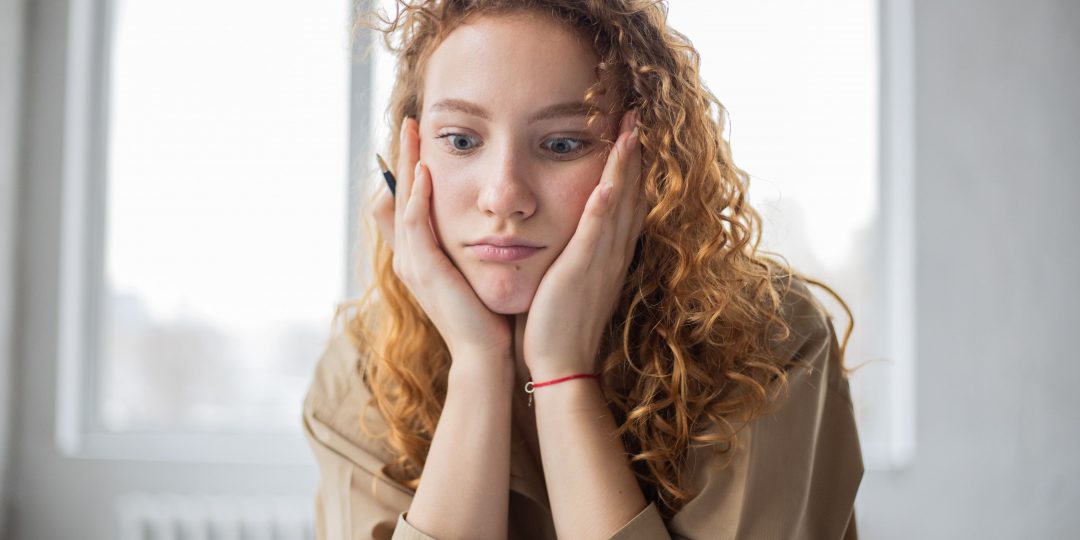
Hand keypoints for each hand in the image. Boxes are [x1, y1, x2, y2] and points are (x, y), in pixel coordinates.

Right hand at [373, 118, 513, 366]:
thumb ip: (473, 246)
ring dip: (406, 165)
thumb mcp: (476, 272)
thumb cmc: (487, 316)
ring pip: (403, 202)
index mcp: (420, 256)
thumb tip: (490, 222)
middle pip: (398, 194)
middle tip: (409, 121)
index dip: (410, 169)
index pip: (409, 201)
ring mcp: (412, 264)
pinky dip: (418, 196)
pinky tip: (425, 172)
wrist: (486, 355)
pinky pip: (415, 224)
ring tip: (412, 132)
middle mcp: (409, 256)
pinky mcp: (424, 270)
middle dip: (403, 156)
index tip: (421, 137)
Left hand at [522, 109, 646, 380]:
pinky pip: (597, 233)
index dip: (629, 167)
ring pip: (619, 204)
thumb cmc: (558, 325)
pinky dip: (605, 206)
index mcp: (607, 254)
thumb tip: (562, 231)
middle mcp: (612, 253)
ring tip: (630, 129)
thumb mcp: (569, 280)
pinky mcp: (582, 272)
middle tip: (637, 115)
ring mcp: (600, 261)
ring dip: (625, 166)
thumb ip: (571, 253)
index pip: (624, 202)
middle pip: (630, 194)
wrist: (560, 364)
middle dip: (634, 154)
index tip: (629, 133)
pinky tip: (609, 181)